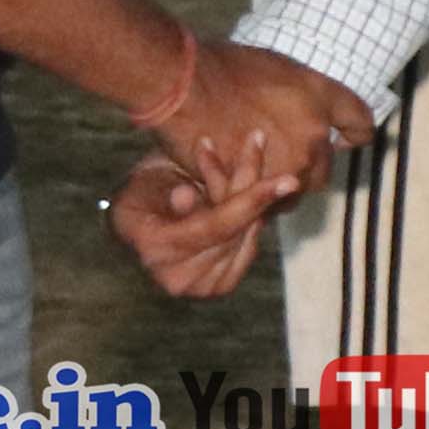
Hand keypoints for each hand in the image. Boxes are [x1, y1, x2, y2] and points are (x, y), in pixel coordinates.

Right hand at [105, 152, 271, 299]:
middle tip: (257, 139)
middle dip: (251, 184)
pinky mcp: (219, 285)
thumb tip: (185, 198)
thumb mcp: (147, 179)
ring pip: (247, 235)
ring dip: (249, 195)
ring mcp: (201, 288)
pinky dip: (249, 216)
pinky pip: (248, 245)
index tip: (289, 180)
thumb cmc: (140, 190)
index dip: (252, 200)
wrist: (138, 219)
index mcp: (155, 249)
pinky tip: (240, 191)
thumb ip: (165, 188)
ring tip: (242, 153)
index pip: (215, 225)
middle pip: (237, 229)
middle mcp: (178, 279)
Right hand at [148, 37, 368, 218]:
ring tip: (254, 172)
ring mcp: (288, 166)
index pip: (360, 124)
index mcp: (320, 98)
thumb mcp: (277, 67)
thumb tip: (310, 111)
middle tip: (281, 156)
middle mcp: (313, 136)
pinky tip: (235, 183)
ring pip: (294, 193)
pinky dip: (253, 199)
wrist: (184, 86)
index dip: (354, 133)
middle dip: (306, 166)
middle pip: (324, 169)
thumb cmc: (222, 67)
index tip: (346, 138)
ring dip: (279, 187)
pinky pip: (264, 205)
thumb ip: (303, 94)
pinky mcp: (258, 188)